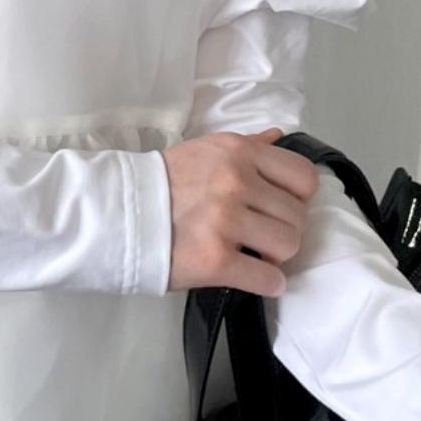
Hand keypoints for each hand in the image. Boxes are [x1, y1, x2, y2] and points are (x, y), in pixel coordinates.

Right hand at [162, 126, 320, 295]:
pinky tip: (253, 277)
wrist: (116, 215)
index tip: (278, 209)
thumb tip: (278, 136)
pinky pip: (268, 280)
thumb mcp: (205, 151)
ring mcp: (225, 220)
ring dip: (274, 257)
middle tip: (259, 237)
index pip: (303, 177)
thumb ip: (246, 146)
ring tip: (252, 255)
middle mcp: (236, 182)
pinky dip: (266, 284)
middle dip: (282, 231)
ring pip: (288, 246)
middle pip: (297, 217)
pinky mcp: (215, 259)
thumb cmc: (163, 184)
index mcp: (238, 152)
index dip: (297, 198)